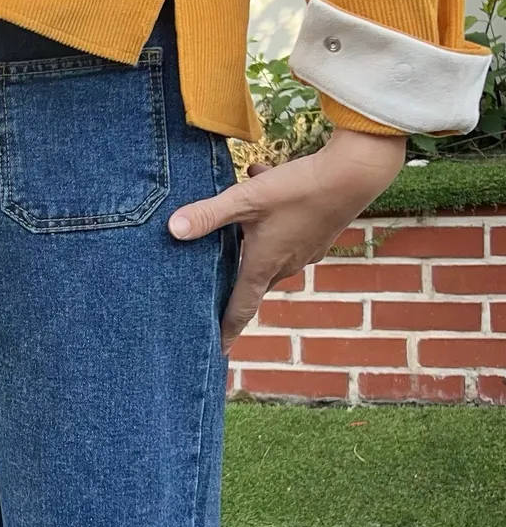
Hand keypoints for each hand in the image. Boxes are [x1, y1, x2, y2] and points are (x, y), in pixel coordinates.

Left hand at [168, 129, 406, 351]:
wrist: (353, 175)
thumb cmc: (298, 190)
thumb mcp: (246, 199)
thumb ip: (208, 215)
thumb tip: (172, 229)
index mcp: (264, 266)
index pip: (239, 308)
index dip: (226, 330)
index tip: (217, 351)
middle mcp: (285, 267)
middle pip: (252, 282)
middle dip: (234, 283)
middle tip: (214, 287)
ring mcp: (305, 253)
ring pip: (268, 253)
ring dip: (251, 237)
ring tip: (239, 213)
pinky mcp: (318, 236)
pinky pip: (286, 233)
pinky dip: (271, 217)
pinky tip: (266, 180)